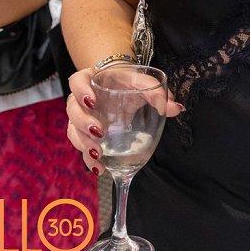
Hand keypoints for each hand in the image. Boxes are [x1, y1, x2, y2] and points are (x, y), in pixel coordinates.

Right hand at [65, 66, 182, 175]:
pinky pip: (82, 148)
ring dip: (84, 145)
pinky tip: (100, 169)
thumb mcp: (142, 84)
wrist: (122, 90)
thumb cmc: (130, 84)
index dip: (80, 90)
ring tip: (99, 156)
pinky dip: (89, 160)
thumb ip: (157, 92)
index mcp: (92, 81)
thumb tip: (176, 108)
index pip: (77, 81)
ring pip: (74, 132)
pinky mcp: (86, 136)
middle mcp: (81, 100)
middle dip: (83, 123)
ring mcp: (81, 119)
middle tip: (99, 132)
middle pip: (72, 110)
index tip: (92, 101)